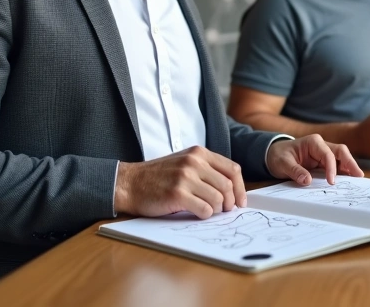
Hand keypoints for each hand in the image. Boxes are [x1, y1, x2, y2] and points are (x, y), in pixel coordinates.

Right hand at [114, 146, 245, 218]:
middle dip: (230, 203)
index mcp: (199, 153)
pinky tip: (197, 214)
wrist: (130, 183)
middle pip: (227, 186)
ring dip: (216, 210)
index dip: (240, 188)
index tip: (240, 201)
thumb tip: (232, 190)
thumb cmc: (158, 177)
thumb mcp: (184, 162)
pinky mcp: (177, 194)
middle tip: (225, 211)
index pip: (232, 170)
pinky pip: (205, 209)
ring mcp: (185, 177)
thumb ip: (206, 169)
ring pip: (218, 199)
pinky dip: (205, 215)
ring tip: (208, 211)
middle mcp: (194, 162)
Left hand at [266, 134, 363, 184]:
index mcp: (313, 142)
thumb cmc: (278, 156)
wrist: (274, 154)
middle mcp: (322, 146)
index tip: (331, 182)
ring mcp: (324, 154)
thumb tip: (307, 181)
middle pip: (341, 152)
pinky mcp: (324, 162)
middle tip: (358, 176)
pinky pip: (337, 166)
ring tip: (357, 180)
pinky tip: (349, 180)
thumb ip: (295, 171)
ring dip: (349, 168)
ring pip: (341, 158)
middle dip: (350, 163)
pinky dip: (343, 172)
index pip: (328, 154)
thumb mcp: (282, 163)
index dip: (332, 168)